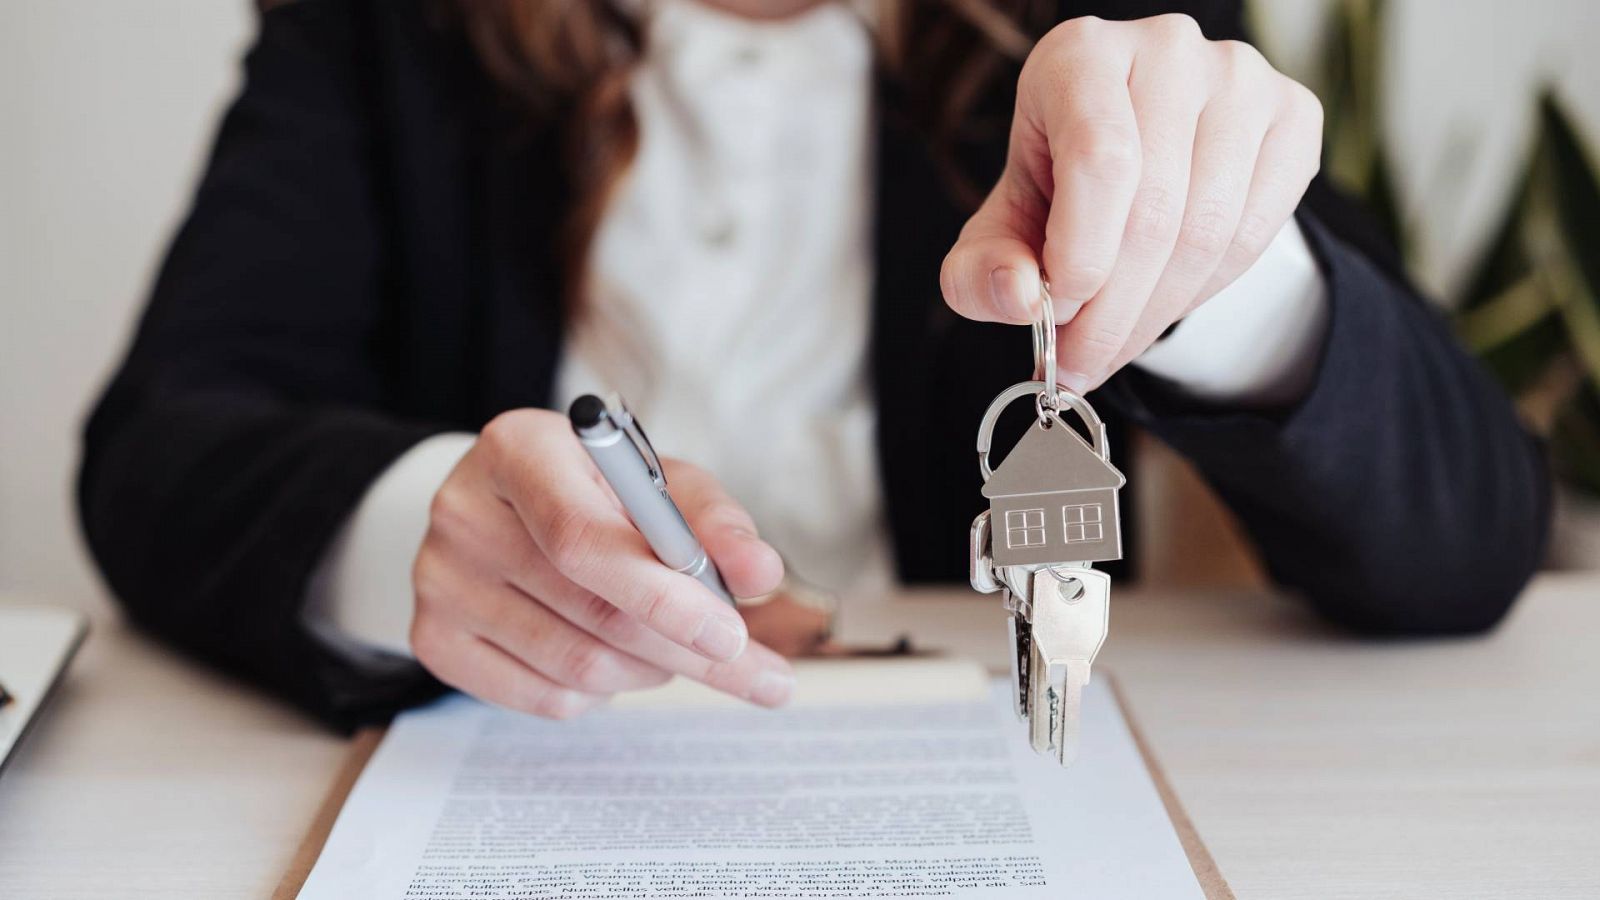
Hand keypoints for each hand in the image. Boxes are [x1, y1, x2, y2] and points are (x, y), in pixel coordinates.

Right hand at [410, 409, 793, 717]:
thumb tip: (759, 573)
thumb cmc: (596, 491)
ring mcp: (438, 581)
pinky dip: (602, 693)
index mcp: (519, 449)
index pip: (584, 541)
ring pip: (577, 667)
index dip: (664, 596)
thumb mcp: (658, 483)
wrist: (506, 507)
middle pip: (592, 612)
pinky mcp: (434, 640)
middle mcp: (463, 512)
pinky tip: (614, 658)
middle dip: (687, 649)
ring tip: (671, 646)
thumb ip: (714, 522)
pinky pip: (545, 699)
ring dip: (649, 670)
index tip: (732, 634)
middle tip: (754, 671)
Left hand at [941, 14, 1322, 391]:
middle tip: (1081, 364)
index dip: (1082, 257)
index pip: (1100, 160)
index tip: (1056, 317)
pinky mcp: (1293, 115)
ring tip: (1115, 342)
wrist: (1131, 165)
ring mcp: (1240, 78)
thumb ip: (981, 271)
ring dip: (1156, 312)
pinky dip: (1205, 290)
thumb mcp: (999, 231)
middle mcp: (1166, 49)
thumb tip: (1019, 299)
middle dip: (1113, 311)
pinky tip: (1164, 302)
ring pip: (1209, 230)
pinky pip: (1256, 232)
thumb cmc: (1057, 191)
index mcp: (1080, 56)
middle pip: (1156, 210)